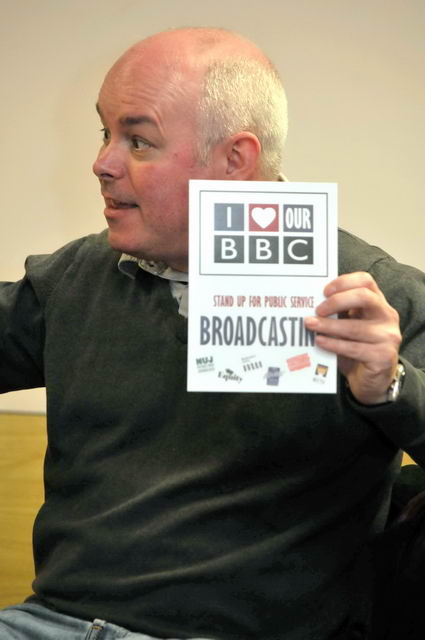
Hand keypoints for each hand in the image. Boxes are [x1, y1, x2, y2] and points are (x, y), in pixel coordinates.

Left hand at [304, 272, 401, 404]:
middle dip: (337, 301)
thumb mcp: (348, 326)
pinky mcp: (383, 356)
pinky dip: (334, 344)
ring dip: (329, 326)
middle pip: (364, 297)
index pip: (366, 281)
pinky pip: (354, 348)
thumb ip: (337, 313)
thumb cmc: (356, 348)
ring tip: (310, 326)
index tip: (324, 291)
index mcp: (378, 303)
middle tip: (318, 310)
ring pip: (355, 327)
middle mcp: (387, 316)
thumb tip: (309, 304)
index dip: (344, 282)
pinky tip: (320, 341)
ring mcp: (388, 337)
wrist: (371, 380)